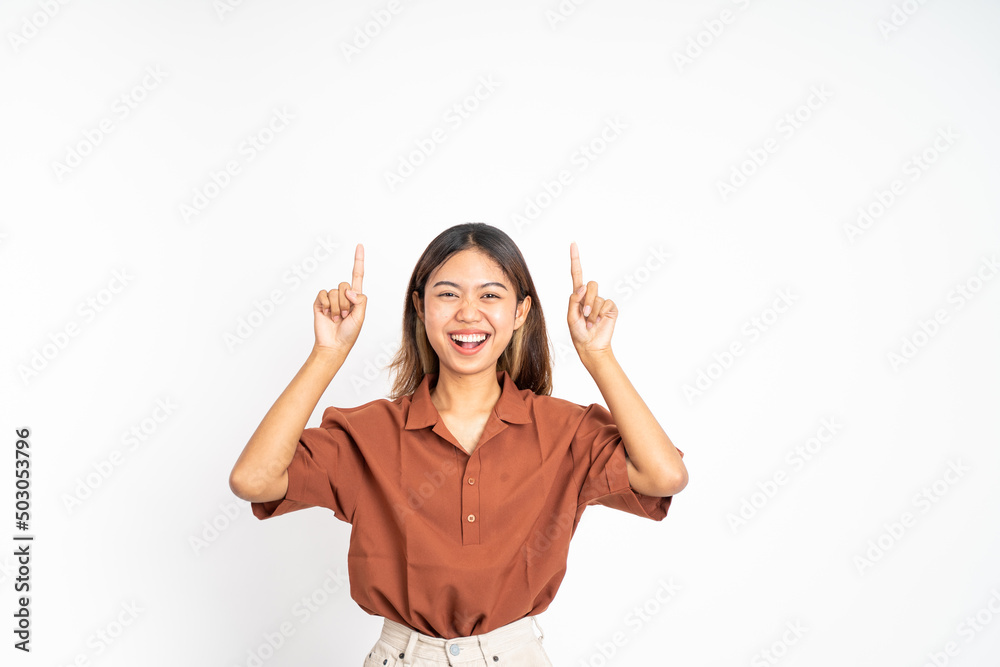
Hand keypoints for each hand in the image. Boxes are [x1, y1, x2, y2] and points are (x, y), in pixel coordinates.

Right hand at [313, 243, 366, 354]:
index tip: (359, 246)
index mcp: (356, 297)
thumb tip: (349, 290)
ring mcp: (331, 299)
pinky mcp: (320, 302)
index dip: (358, 260)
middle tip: (345, 316)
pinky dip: (326, 305)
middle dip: (346, 302)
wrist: (333, 344)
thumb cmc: (349, 333)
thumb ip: (360, 300)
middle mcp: (343, 295)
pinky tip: (327, 314)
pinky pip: (323, 294)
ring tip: (337, 318)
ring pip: (335, 291)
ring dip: (337, 307)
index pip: (357, 275)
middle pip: (345, 285)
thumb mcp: (361, 317)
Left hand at [567, 241, 616, 356]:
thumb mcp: (570, 317)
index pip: (576, 274)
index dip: (575, 259)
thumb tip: (582, 287)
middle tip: (584, 315)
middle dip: (587, 300)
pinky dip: (600, 314)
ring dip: (592, 311)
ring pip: (597, 296)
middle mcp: (590, 296)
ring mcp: (601, 301)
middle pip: (591, 284)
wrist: (590, 346)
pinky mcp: (611, 308)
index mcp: (578, 295)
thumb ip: (574, 300)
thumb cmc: (578, 333)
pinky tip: (598, 322)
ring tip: (590, 322)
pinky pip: (606, 303)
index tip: (573, 244)